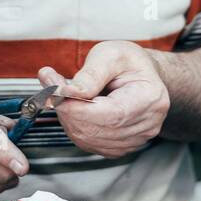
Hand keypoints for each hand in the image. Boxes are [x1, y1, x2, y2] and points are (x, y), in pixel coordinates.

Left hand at [39, 41, 169, 158]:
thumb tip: (68, 92)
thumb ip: (90, 74)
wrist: (139, 74)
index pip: (111, 114)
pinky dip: (74, 127)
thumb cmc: (128, 62)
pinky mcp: (121, 146)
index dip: (78, 108)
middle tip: (51, 86)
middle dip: (67, 110)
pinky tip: (74, 108)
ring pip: (89, 139)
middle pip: (97, 129)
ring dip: (68, 118)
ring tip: (62, 94)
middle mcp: (147, 123)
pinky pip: (89, 144)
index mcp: (149, 98)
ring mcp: (136, 139)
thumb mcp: (110, 54)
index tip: (54, 93)